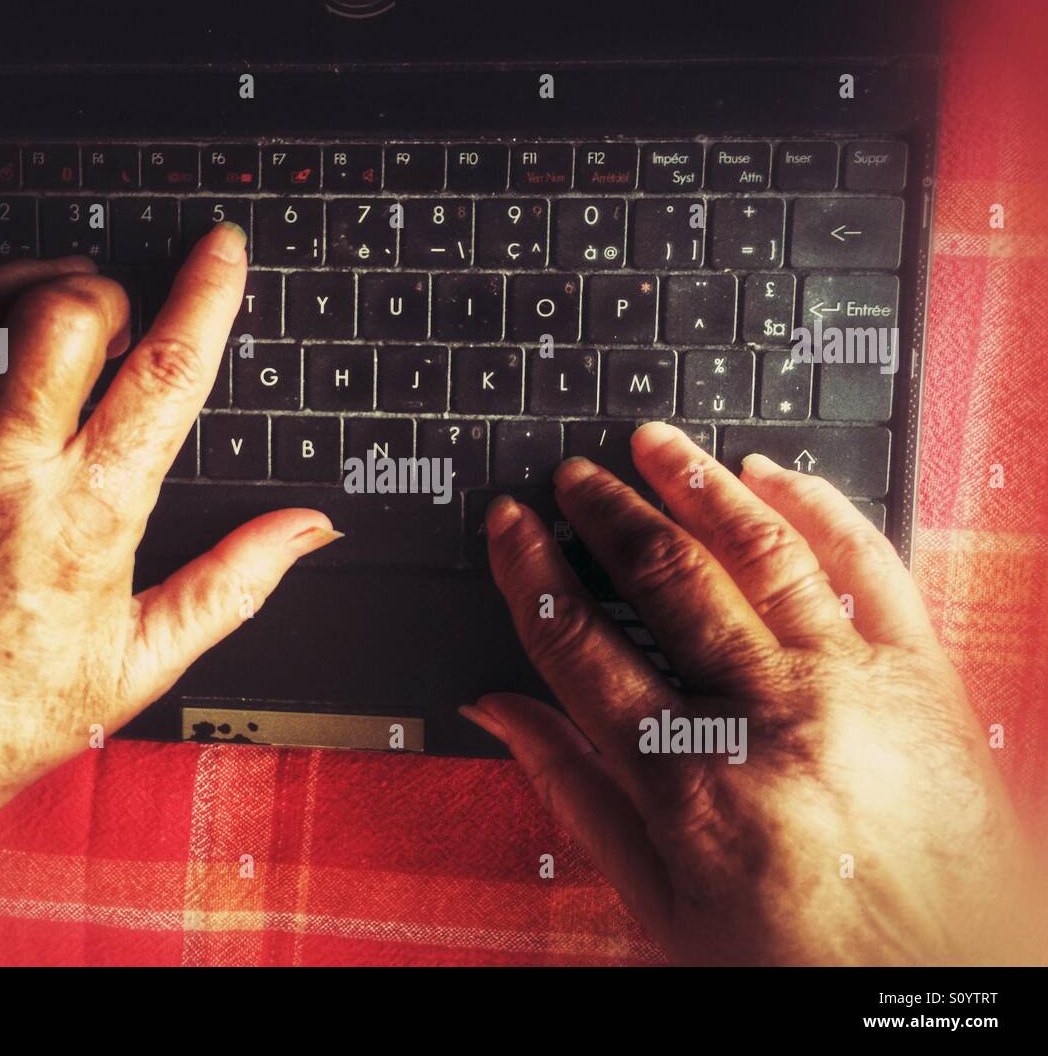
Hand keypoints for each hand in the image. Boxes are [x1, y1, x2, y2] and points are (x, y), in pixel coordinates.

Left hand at [0, 224, 338, 963]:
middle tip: (121, 324)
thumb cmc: (3, 718)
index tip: (224, 251)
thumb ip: (233, 584)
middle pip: (68, 315)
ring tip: (55, 316)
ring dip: (32, 292)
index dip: (207, 297)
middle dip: (110, 294)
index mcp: (85, 520)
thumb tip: (307, 530)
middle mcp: (1, 474)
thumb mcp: (141, 662)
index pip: (164, 377)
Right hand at [464, 422, 1042, 965]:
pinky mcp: (922, 677)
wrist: (941, 995)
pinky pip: (869, 564)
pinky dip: (820, 506)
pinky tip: (774, 476)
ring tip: (656, 445)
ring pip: (761, 550)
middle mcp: (768, 719)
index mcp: (688, 782)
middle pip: (667, 578)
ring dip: (699, 484)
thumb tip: (499, 711)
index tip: (511, 525)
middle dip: (608, 511)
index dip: (532, 572)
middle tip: (575, 475)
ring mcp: (852, 687)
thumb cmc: (799, 962)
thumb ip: (573, 792)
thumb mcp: (657, 903)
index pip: (581, 644)